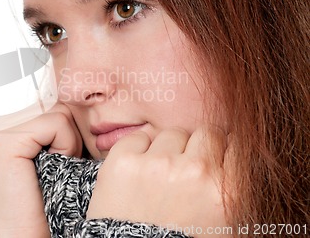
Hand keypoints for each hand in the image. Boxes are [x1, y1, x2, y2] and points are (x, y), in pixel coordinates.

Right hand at [0, 103, 82, 237]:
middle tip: (58, 166)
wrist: (20, 237)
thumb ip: (55, 124)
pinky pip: (57, 123)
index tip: (60, 158)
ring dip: (68, 142)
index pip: (50, 103)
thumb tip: (82, 96)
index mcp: (1, 125)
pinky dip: (65, 147)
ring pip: (59, 112)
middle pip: (56, 104)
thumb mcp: (51, 153)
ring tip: (52, 169)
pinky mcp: (3, 139)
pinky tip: (49, 170)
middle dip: (69, 135)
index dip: (67, 130)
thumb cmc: (42, 202)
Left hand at [86, 128, 229, 237]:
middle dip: (196, 150)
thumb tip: (233, 152)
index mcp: (226, 191)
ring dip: (166, 151)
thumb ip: (233, 188)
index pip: (236, 144)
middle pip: (205, 134)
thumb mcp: (225, 226)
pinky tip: (136, 175)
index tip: (214, 162)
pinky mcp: (123, 162)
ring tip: (157, 180)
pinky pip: (138, 137)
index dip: (224, 153)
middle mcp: (195, 172)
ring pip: (171, 134)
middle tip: (184, 173)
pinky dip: (137, 151)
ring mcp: (157, 165)